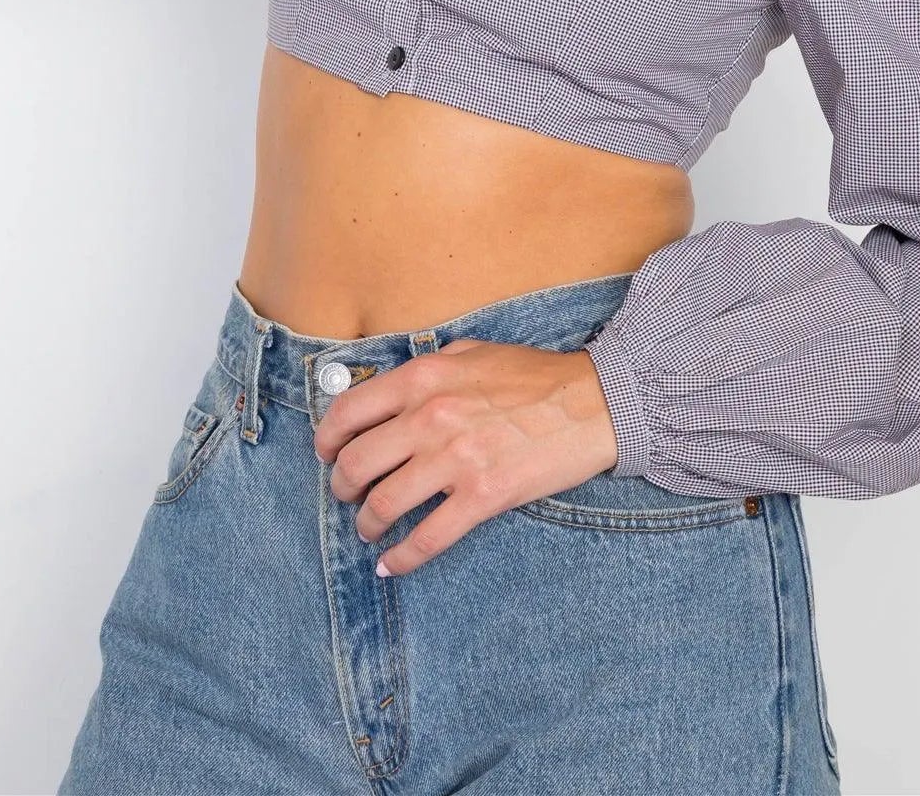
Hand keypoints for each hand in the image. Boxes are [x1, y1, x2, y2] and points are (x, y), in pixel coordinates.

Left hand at [311, 338, 619, 576]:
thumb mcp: (472, 352)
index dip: (327, 440)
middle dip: (342, 486)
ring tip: (368, 529)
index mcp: (423, 378)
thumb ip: (428, 371)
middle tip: (346, 495)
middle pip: (356, 462)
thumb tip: (391, 391)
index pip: (349, 412)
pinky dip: (402, 559)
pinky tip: (392, 566)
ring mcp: (455, 460)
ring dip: (367, 523)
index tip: (326, 454)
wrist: (593, 402)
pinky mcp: (482, 497)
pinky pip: (428, 538)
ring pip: (384, 503)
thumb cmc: (534, 376)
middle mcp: (430, 417)